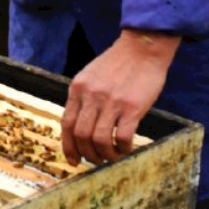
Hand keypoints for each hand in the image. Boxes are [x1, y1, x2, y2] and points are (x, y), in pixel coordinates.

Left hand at [59, 28, 179, 165]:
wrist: (143, 48)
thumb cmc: (119, 63)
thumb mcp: (91, 76)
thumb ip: (84, 97)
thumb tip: (80, 126)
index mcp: (78, 88)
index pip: (66, 124)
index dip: (68, 146)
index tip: (73, 160)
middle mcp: (91, 95)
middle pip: (81, 135)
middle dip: (87, 154)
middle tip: (97, 160)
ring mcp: (111, 101)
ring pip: (99, 140)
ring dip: (105, 155)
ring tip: (113, 156)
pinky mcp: (132, 107)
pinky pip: (122, 137)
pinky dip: (123, 148)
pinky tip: (127, 148)